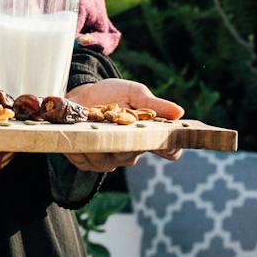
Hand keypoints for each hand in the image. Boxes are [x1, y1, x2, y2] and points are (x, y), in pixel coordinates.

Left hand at [61, 78, 185, 172]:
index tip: (170, 143)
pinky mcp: (87, 162)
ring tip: (90, 127)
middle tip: (114, 125)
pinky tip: (77, 135)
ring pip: (107, 161)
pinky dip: (80, 149)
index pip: (169, 150)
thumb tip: (179, 112)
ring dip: (98, 145)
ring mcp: (109, 160)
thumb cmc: (112, 94)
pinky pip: (86, 162)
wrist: (81, 95)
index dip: (171, 149)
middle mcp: (130, 152)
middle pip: (132, 156)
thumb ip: (154, 104)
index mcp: (147, 136)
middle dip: (123, 142)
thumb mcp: (134, 93)